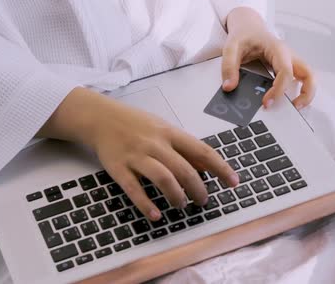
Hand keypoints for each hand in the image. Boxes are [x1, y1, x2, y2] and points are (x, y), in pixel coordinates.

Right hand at [38, 88, 238, 220]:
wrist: (100, 118)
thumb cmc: (135, 124)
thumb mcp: (163, 129)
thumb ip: (184, 148)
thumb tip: (208, 166)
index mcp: (170, 133)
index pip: (202, 150)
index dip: (220, 168)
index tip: (234, 182)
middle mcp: (155, 144)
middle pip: (184, 169)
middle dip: (198, 189)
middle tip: (203, 201)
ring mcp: (136, 156)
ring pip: (163, 179)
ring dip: (177, 196)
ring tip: (181, 205)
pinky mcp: (119, 169)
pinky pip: (134, 189)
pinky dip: (146, 204)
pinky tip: (156, 215)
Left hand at [222, 7, 315, 109]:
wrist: (248, 27)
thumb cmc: (244, 35)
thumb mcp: (231, 47)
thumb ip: (229, 66)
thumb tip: (229, 87)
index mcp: (277, 49)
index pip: (285, 72)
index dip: (278, 90)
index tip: (266, 103)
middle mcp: (288, 55)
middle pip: (309, 74)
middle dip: (306, 93)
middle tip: (294, 107)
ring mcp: (290, 61)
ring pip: (309, 77)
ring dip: (307, 93)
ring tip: (295, 107)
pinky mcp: (288, 67)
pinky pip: (300, 79)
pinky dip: (299, 91)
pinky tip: (287, 100)